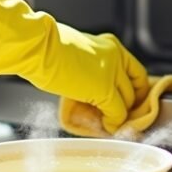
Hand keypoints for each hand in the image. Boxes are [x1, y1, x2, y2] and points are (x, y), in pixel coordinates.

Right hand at [0, 0, 148, 130]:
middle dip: (129, 107)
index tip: (132, 103)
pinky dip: (111, 123)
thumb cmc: (43, 48)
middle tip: (118, 118)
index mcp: (110, 45)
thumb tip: (94, 91)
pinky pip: (116, 112)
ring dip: (119, 117)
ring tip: (107, 124)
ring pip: (127, 102)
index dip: (136, 91)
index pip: (136, 71)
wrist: (34, 46)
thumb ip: (91, 70)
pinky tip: (103, 125)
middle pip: (135, 88)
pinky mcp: (105, 88)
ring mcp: (112, 71)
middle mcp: (116, 55)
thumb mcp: (75, 55)